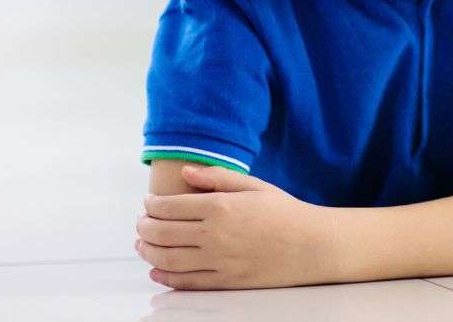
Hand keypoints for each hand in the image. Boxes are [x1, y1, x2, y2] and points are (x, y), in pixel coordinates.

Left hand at [136, 163, 335, 289]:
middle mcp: (214, 234)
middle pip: (162, 233)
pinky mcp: (224, 281)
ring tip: (142, 245)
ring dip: (147, 251)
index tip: (147, 203)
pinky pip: (184, 282)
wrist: (311, 245)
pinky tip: (157, 269)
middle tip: (141, 223)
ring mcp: (217, 260)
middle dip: (144, 227)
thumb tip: (186, 171)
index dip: (152, 205)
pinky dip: (164, 276)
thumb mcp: (255, 186)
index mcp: (221, 206)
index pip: (170, 206)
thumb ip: (218, 178)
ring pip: (166, 259)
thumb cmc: (285, 212)